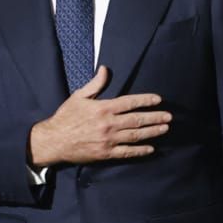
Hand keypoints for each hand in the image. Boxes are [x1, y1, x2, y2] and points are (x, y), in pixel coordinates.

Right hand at [27, 67, 170, 167]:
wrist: (54, 141)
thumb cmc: (65, 117)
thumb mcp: (78, 96)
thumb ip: (95, 84)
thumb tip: (105, 69)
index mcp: (103, 108)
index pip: (130, 102)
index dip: (145, 100)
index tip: (158, 99)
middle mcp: (108, 124)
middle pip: (137, 120)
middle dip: (155, 117)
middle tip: (169, 116)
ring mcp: (108, 140)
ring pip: (135, 136)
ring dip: (152, 132)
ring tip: (164, 129)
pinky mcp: (106, 153)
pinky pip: (127, 152)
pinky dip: (140, 150)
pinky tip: (151, 148)